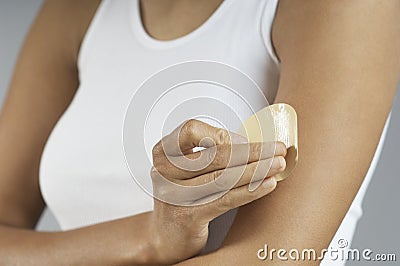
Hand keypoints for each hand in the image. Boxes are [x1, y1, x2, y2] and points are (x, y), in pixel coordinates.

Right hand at [148, 119, 286, 264]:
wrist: (165, 236)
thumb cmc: (181, 197)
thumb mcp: (186, 170)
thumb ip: (209, 154)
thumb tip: (251, 144)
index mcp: (164, 152)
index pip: (192, 130)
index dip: (220, 134)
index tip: (245, 139)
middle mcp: (165, 171)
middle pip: (214, 154)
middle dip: (253, 150)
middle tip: (277, 148)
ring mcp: (174, 194)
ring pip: (223, 177)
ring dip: (257, 169)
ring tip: (278, 164)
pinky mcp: (188, 216)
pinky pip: (226, 200)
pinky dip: (250, 191)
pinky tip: (267, 184)